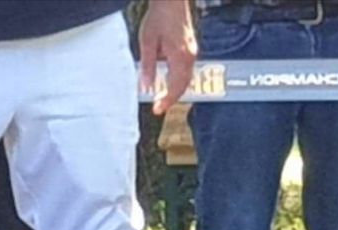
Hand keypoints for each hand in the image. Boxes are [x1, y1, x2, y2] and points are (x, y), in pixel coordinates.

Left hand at [138, 0, 196, 115]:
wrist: (171, 0)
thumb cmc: (159, 16)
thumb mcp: (147, 42)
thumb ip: (147, 67)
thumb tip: (146, 87)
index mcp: (180, 57)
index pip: (175, 88)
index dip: (166, 101)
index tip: (157, 109)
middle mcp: (189, 56)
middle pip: (183, 86)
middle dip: (171, 98)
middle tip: (158, 106)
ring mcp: (192, 51)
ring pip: (186, 79)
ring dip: (174, 89)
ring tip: (161, 96)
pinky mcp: (190, 47)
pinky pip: (185, 69)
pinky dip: (177, 79)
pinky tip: (166, 79)